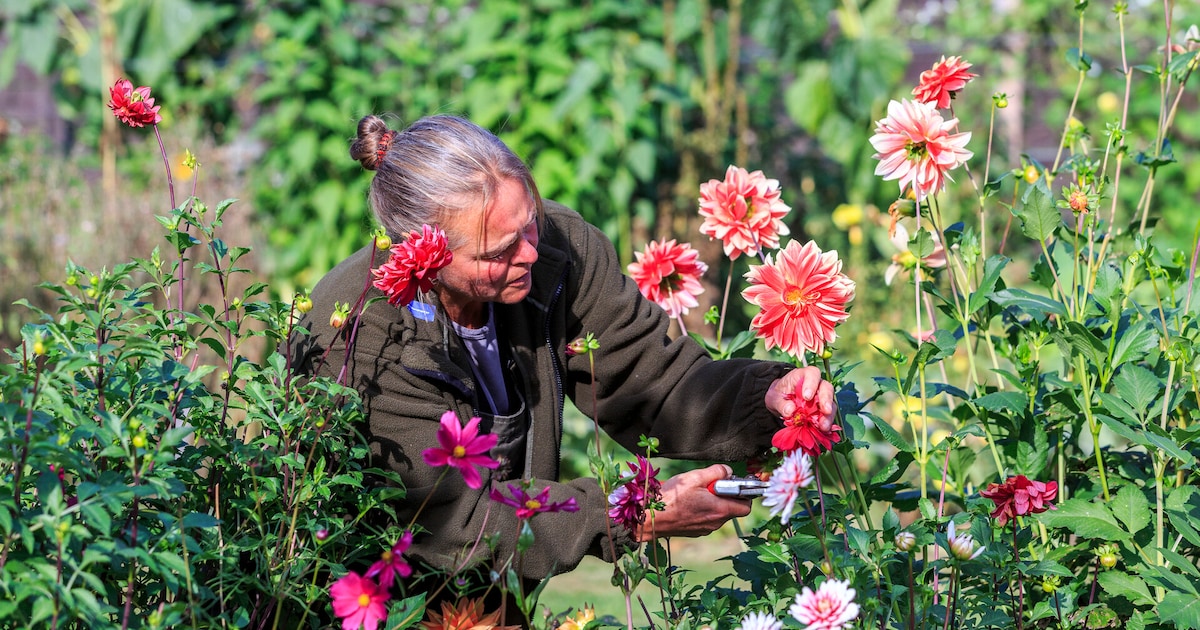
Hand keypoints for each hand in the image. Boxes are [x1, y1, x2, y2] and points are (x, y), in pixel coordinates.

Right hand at [634, 464, 749, 542]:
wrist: (651, 518)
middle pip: (731, 509)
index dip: (743, 494)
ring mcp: (705, 528)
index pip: (746, 506)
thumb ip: (716, 472)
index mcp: (720, 509)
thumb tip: (728, 471)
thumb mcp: (695, 477)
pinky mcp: (695, 531)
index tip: (733, 484)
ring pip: (718, 513)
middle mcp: (716, 522)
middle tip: (710, 485)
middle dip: (725, 496)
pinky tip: (688, 503)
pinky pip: (706, 518)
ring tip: (696, 493)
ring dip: (713, 502)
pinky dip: (703, 510)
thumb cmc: (672, 498)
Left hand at [765, 366, 835, 431]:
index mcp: (803, 376)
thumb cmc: (778, 394)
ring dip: (828, 415)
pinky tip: (823, 430)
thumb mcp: (774, 398)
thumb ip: (781, 403)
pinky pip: (828, 415)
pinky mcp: (822, 410)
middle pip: (826, 388)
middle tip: (825, 411)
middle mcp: (816, 384)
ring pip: (830, 403)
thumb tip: (790, 411)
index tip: (807, 397)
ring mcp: (821, 397)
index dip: (812, 383)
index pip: (812, 374)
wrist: (779, 402)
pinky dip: (826, 423)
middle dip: (826, 400)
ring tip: (824, 426)